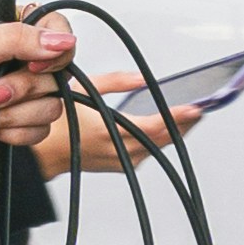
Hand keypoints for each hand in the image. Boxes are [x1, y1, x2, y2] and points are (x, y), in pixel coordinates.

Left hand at [0, 13, 74, 179]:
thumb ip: (16, 39)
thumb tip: (61, 40)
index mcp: (4, 33)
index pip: (54, 29)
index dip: (53, 50)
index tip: (32, 64)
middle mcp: (14, 62)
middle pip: (55, 75)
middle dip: (19, 91)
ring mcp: (15, 95)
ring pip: (50, 108)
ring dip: (10, 116)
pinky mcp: (14, 125)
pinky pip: (39, 132)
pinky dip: (9, 134)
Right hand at [66, 65, 207, 172]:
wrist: (43, 153)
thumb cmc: (58, 123)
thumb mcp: (84, 89)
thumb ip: (116, 82)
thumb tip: (142, 79)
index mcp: (111, 130)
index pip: (156, 126)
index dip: (178, 117)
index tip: (195, 108)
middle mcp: (119, 150)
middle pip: (163, 138)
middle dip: (184, 123)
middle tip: (199, 109)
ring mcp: (122, 161)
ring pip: (159, 147)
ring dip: (174, 132)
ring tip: (188, 117)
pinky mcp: (121, 165)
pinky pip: (148, 153)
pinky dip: (160, 140)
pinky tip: (165, 130)